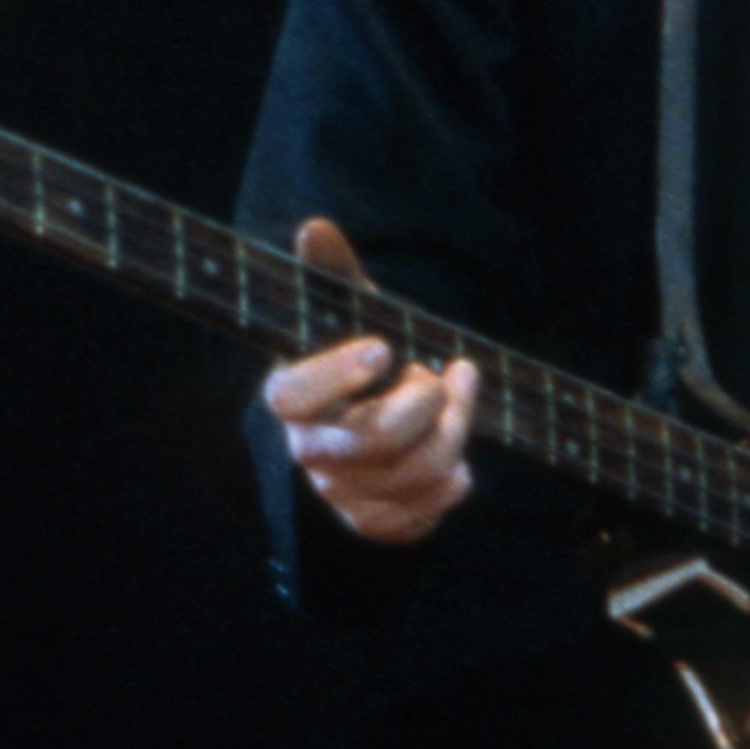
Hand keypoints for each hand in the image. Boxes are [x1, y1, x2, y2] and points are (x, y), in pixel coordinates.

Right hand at [260, 219, 478, 544]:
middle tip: (441, 373)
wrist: (376, 417)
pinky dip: (450, 486)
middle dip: (428, 402)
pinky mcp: (372, 521)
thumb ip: (334, 271)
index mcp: (291, 395)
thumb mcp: (353, 309)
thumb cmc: (364, 356)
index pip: (294, 395)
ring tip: (458, 395)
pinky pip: (420, 517)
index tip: (385, 346)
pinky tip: (458, 465)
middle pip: (375, 439)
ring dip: (456, 431)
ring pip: (413, 474)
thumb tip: (315, 226)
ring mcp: (339, 492)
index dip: (338, 373)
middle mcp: (308, 450)